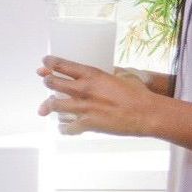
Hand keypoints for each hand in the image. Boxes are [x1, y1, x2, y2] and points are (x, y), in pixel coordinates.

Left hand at [37, 55, 156, 135]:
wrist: (146, 113)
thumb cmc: (137, 94)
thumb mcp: (121, 75)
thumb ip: (106, 74)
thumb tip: (102, 74)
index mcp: (92, 74)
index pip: (63, 65)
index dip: (50, 64)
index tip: (45, 64)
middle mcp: (84, 89)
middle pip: (53, 83)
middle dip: (48, 82)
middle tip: (47, 82)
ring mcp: (84, 108)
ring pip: (54, 105)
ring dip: (50, 105)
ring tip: (49, 105)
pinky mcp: (88, 124)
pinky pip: (67, 128)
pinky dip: (63, 128)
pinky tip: (64, 127)